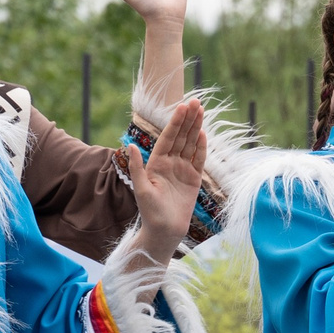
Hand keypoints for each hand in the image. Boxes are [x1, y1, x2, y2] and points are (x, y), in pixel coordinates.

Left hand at [122, 97, 205, 260]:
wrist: (165, 231)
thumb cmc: (150, 212)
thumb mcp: (141, 190)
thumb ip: (137, 167)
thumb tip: (130, 146)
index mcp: (156, 163)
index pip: (167, 138)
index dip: (175, 123)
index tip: (181, 107)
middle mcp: (170, 163)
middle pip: (181, 137)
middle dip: (188, 120)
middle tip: (195, 102)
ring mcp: (183, 170)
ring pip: (190, 144)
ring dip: (196, 128)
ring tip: (201, 111)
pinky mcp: (194, 179)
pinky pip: (199, 160)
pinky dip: (201, 147)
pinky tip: (203, 133)